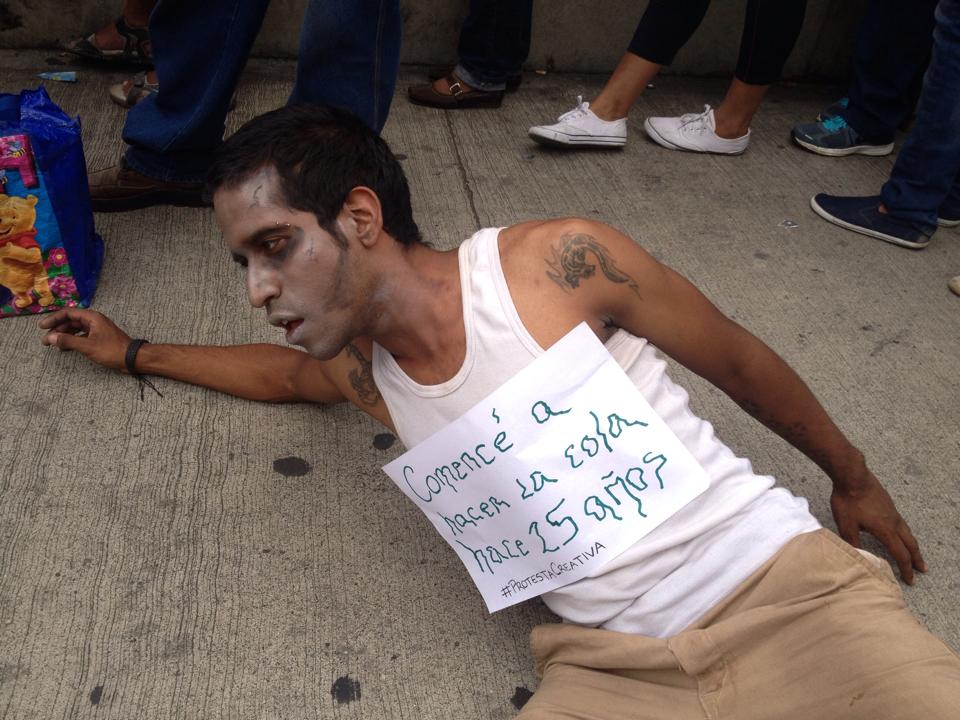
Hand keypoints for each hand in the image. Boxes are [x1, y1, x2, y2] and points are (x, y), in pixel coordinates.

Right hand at [39, 308, 131, 371]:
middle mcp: (94, 320)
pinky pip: (82, 336)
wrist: (132, 358)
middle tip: (45, 340)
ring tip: (54, 345)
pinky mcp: (99, 338)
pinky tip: (66, 347)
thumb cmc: (112, 350)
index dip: (53, 319)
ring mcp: (97, 329)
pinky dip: (72, 340)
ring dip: (64, 335)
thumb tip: (49, 337)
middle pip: (71, 321)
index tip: (42, 327)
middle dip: (57, 329)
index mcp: (92, 317)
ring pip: (76, 329)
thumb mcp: (87, 346)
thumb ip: (67, 341)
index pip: (68, 313)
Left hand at [830, 466, 926, 583]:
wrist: (852, 475)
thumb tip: (857, 557)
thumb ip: (852, 543)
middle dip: (916, 559)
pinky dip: (905, 533)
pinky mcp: (888, 504)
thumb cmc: (848, 500)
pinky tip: (899, 532)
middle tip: (922, 570)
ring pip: (907, 532)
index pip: (900, 554)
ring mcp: (892, 512)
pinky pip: (901, 523)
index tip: (910, 580)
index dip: (905, 569)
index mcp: (885, 530)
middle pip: (910, 544)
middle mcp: (894, 522)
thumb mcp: (846, 525)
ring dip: (912, 545)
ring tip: (914, 553)